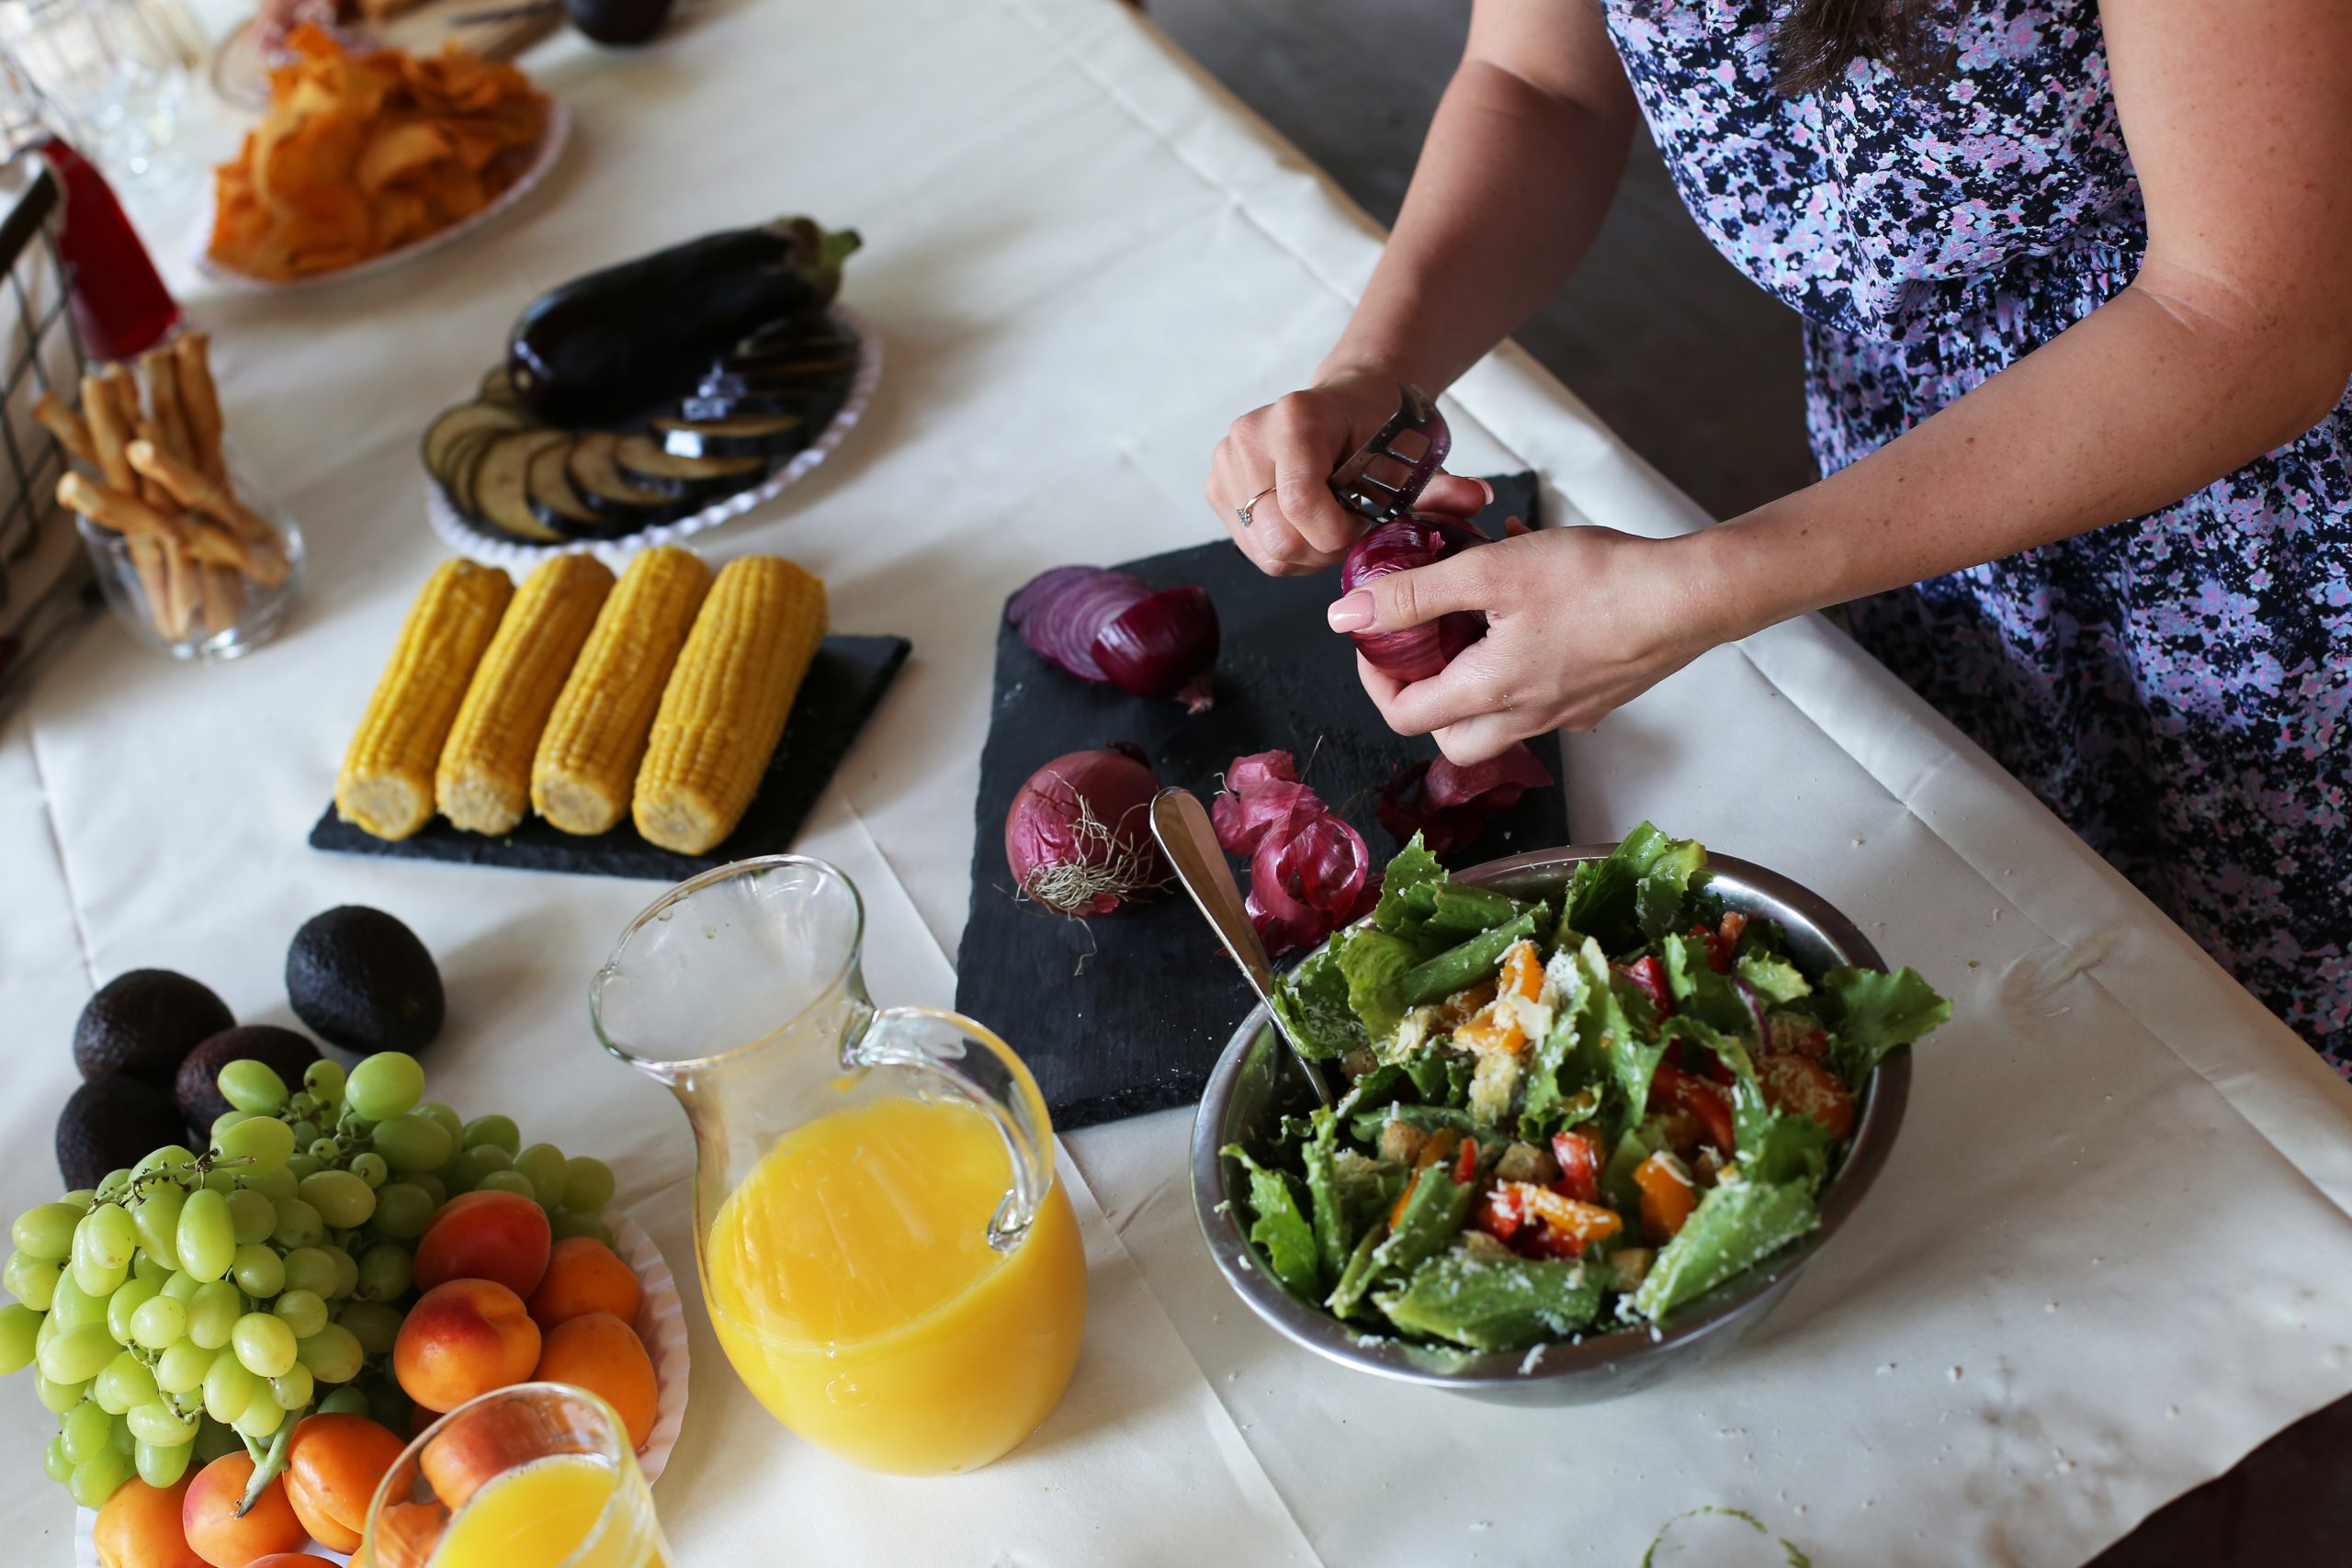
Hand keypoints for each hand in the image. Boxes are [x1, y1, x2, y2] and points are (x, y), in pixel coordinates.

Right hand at [1206, 372, 1492, 574]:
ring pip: (1266, 551)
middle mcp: (1248, 435)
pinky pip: (1254, 549)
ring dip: (1308, 553)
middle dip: (1324, 549)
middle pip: (1279, 538)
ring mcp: (1226, 462)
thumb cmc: (1383, 428)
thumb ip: (1442, 487)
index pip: (1299, 505)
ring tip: (1332, 523)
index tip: (1363, 524)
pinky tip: (1310, 525)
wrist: (1352, 401)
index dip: (1337, 533)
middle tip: (1352, 529)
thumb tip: (1479, 499)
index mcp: (1295, 417)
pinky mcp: (1217, 487)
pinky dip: (1288, 549)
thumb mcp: (1414, 456)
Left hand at [1327, 524, 1745, 762]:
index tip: (1376, 637)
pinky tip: (1535, 613)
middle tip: (1422, 647)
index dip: (1375, 679)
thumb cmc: (1597, 581)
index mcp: (1490, 694)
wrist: (1690, 595)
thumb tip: (1346, 615)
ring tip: (1476, 621)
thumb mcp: (1489, 572)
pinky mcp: (1600, 697)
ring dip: (1474, 679)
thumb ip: (1413, 595)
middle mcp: (1528, 718)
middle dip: (1424, 698)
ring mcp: (1568, 714)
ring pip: (1499, 720)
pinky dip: (1523, 665)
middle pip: (1451, 739)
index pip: (1405, 716)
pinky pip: (1545, 696)